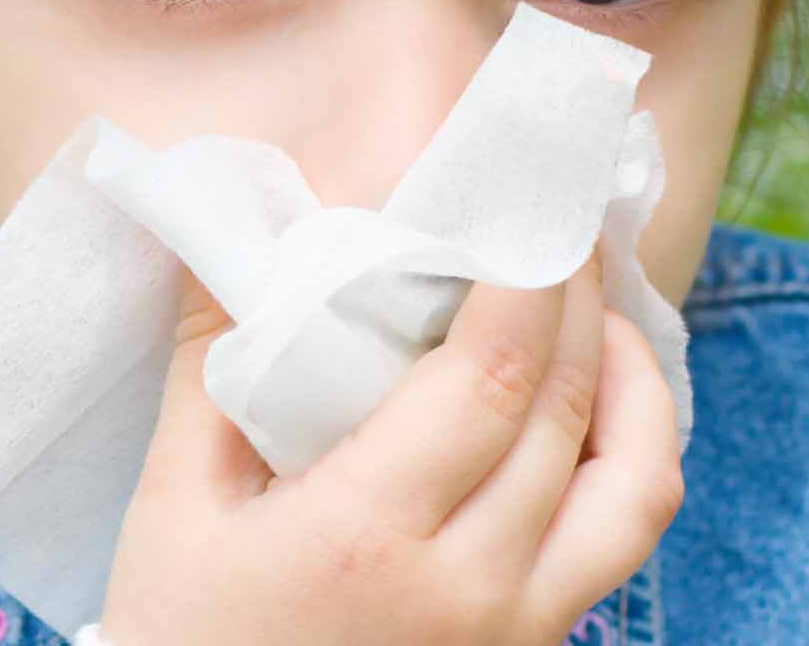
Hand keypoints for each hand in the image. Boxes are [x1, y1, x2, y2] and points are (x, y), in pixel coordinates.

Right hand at [98, 255, 682, 644]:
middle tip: (563, 226)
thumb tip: (219, 234)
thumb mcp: (174, 506)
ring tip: (595, 316)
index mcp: (365, 536)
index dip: (529, 279)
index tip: (534, 206)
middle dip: (579, 300)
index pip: (490, 377)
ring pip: (633, 486)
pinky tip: (592, 413)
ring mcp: (517, 632)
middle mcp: (468, 588)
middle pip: (569, 411)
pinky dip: (630, 457)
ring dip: (634, 380)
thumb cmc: (181, 641)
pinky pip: (620, 542)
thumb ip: (210, 364)